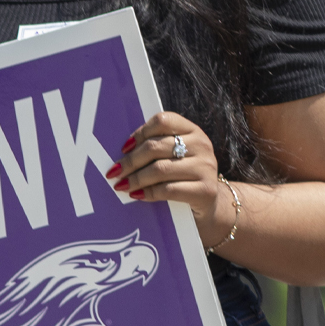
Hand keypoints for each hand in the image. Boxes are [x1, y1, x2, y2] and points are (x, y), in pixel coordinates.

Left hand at [111, 111, 232, 233]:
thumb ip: (157, 148)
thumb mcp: (176, 157)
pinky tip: (137, 195)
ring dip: (136, 178)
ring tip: (121, 185)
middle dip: (131, 160)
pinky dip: (148, 193)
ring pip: (160, 169)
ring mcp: (206, 167)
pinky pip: (169, 190)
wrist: (210, 205)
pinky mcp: (206, 190)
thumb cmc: (184, 177)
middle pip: (156, 146)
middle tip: (114, 171)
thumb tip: (123, 151)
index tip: (124, 148)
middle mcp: (202, 145)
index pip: (163, 120)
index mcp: (193, 130)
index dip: (140, 132)